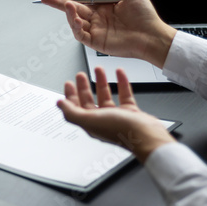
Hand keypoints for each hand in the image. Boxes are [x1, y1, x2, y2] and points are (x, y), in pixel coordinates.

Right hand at [41, 0, 176, 68]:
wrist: (152, 35)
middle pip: (74, 9)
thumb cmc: (146, 16)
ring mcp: (96, 30)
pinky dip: (74, 27)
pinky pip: (80, 35)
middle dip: (59, 3)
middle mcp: (98, 18)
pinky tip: (74, 19)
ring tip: (67, 4)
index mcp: (105, 6)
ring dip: (68, 13)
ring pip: (75, 21)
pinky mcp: (97, 42)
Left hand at [57, 67, 175, 162]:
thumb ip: (72, 113)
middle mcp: (102, 120)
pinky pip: (124, 94)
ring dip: (101, 82)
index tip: (69, 83)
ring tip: (99, 70)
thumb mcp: (91, 120)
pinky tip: (119, 73)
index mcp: (90, 123)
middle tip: (81, 75)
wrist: (146, 136)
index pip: (76, 108)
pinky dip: (121, 83)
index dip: (70, 95)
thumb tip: (59, 104)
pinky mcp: (130, 113)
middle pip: (89, 100)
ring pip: (106, 95)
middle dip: (84, 86)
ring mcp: (116, 116)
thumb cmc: (121, 131)